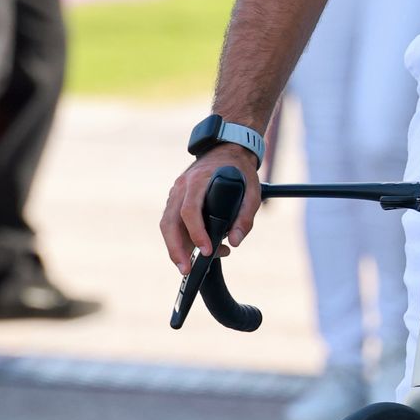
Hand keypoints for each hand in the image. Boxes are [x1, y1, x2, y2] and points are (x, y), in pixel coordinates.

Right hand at [161, 145, 261, 272]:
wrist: (227, 150)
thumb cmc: (239, 171)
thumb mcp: (252, 191)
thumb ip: (246, 216)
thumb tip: (235, 242)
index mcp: (199, 180)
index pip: (190, 210)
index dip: (196, 233)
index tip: (206, 250)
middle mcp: (182, 186)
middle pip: (170, 221)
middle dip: (176, 248)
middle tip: (186, 270)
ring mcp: (175, 192)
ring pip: (166, 224)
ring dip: (174, 247)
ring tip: (187, 267)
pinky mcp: (175, 199)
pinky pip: (171, 222)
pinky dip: (178, 239)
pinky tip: (191, 251)